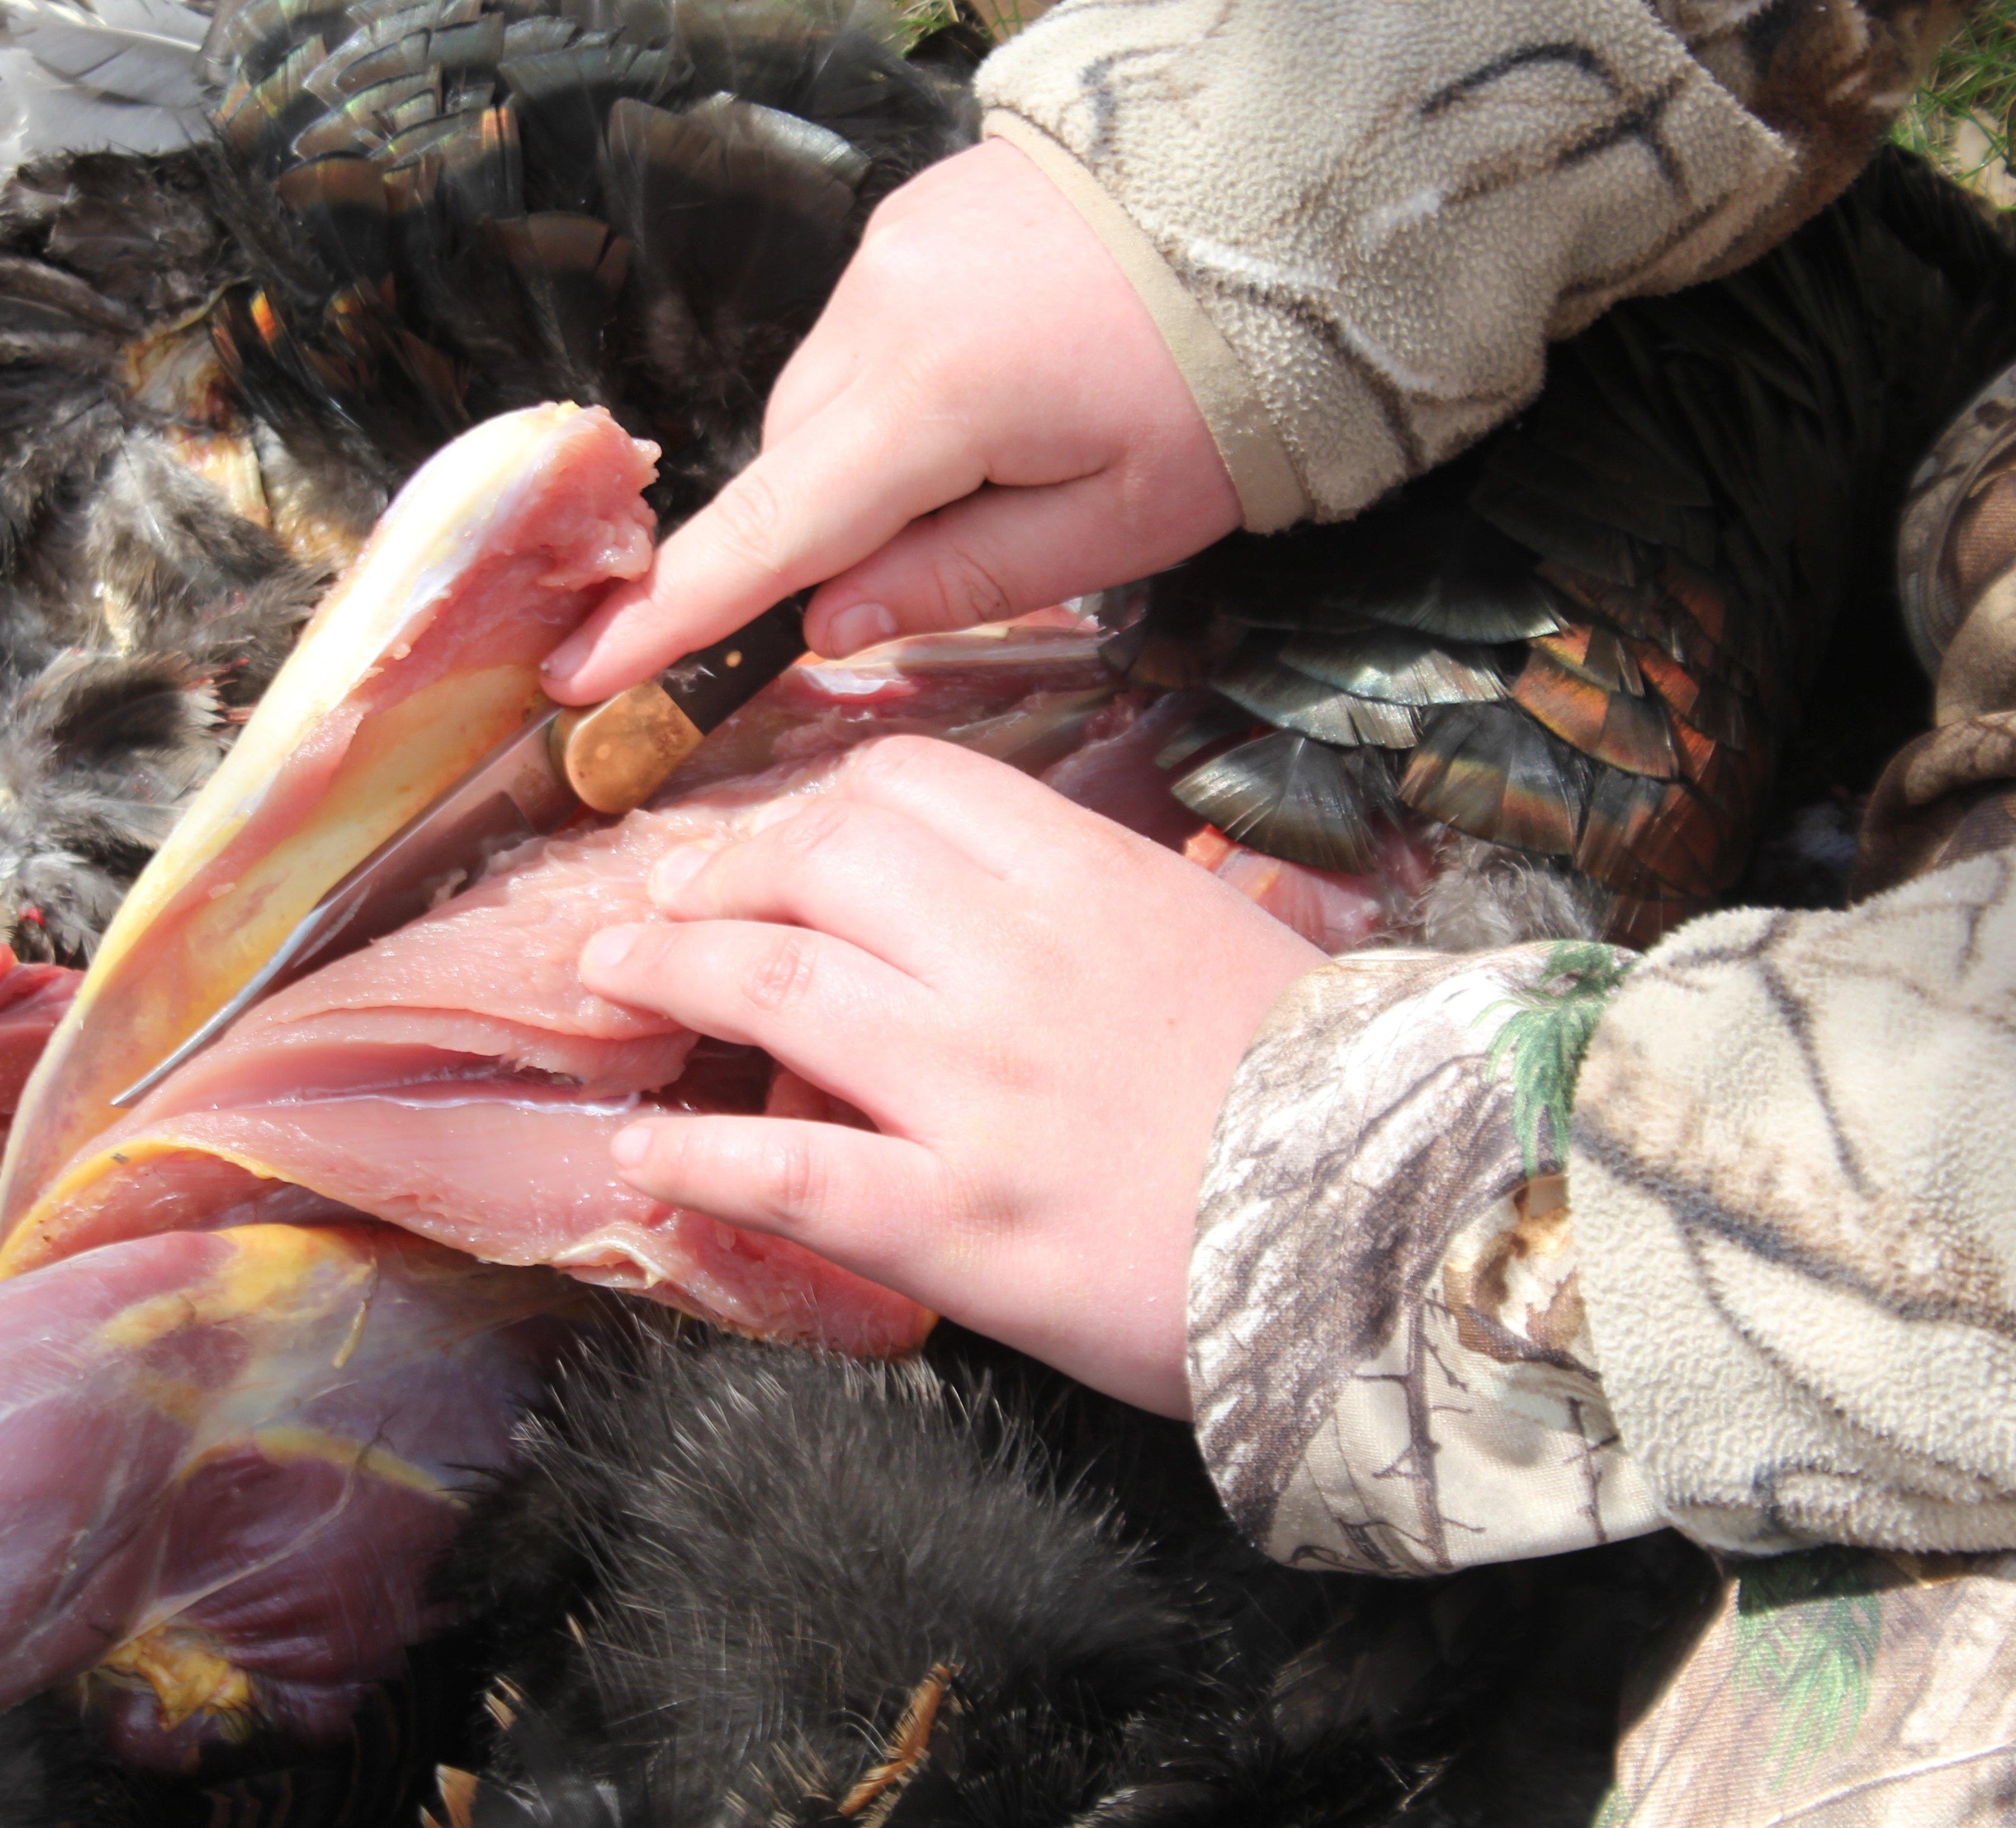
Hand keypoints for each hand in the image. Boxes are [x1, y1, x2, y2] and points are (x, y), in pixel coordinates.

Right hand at [541, 139, 1237, 703]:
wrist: (1288, 197)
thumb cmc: (1227, 384)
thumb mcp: (1123, 523)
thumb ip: (964, 579)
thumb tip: (831, 624)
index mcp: (933, 395)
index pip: (773, 528)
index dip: (674, 610)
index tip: (582, 670)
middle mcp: (879, 308)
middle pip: (799, 465)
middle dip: (835, 533)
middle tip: (960, 550)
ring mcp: (888, 247)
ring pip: (826, 402)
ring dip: (875, 460)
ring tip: (1011, 455)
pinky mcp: (913, 216)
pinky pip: (865, 337)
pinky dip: (899, 391)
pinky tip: (1000, 387)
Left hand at [573, 737, 1323, 1412]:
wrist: (1403, 1228)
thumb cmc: (1314, 1084)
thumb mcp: (1209, 936)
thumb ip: (1096, 892)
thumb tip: (988, 884)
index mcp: (1085, 877)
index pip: (901, 787)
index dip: (808, 809)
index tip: (769, 847)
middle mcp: (1014, 963)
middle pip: (810, 863)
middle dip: (711, 878)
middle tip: (660, 910)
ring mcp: (979, 1093)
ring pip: (774, 987)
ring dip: (667, 975)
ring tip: (612, 981)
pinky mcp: (963, 1224)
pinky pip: (793, 1172)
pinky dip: (699, 1156)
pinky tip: (643, 1154)